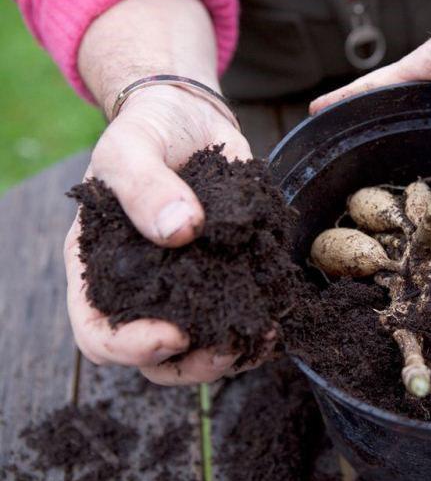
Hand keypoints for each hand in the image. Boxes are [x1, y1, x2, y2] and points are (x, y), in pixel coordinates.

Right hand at [63, 85, 269, 384]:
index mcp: (101, 269)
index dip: (131, 347)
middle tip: (229, 347)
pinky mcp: (227, 272)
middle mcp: (143, 288)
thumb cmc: (146, 131)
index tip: (172, 334)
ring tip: (266, 334)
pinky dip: (260, 322)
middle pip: (157, 358)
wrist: (188, 116)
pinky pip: (239, 312)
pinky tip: (280, 313)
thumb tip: (180, 230)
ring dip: (235, 351)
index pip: (99, 333)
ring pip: (203, 346)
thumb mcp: (130, 147)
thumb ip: (144, 185)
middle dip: (194, 364)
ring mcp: (187, 285)